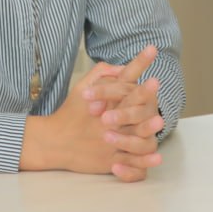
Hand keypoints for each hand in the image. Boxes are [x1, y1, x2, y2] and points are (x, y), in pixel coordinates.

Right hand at [20, 60, 162, 177]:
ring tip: (159, 121)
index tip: (152, 49)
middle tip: (155, 82)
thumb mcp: (80, 88)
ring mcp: (108, 141)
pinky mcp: (109, 160)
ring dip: (145, 127)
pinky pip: (130, 162)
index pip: (123, 78)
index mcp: (102, 100)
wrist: (53, 142)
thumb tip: (122, 67)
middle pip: (127, 104)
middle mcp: (106, 120)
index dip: (138, 63)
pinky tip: (156, 158)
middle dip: (142, 93)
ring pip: (131, 134)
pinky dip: (144, 161)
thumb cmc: (70, 113)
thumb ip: (101, 75)